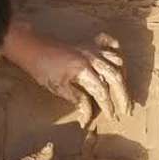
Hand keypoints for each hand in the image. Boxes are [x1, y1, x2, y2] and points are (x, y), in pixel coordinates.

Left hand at [6, 23, 130, 126]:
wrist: (33, 48)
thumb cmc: (43, 69)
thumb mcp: (58, 88)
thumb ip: (77, 100)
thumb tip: (87, 117)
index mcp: (83, 69)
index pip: (102, 91)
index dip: (108, 106)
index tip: (112, 117)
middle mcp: (92, 57)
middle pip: (116, 77)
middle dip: (123, 95)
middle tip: (126, 110)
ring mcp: (92, 48)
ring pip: (116, 60)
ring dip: (123, 76)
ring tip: (123, 90)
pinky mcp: (89, 42)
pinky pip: (109, 42)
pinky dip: (116, 50)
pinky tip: (118, 60)